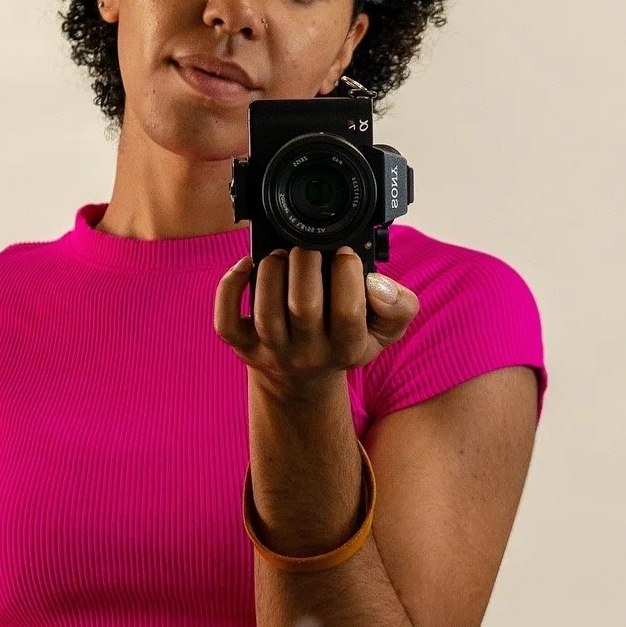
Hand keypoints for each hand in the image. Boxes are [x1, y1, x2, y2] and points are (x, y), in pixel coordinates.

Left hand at [214, 246, 418, 396]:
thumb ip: (400, 306)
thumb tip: (377, 284)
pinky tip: (246, 266)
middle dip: (305, 263)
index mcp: (348, 348)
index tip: (344, 252)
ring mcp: (273, 353)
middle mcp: (309, 355)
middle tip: (309, 249)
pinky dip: (230, 287)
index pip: (349, 312)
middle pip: (303, 306)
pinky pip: (226, 320)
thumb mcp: (385, 329)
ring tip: (281, 254)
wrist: (303, 377)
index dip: (346, 273)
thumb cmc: (345, 339)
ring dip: (271, 270)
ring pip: (265, 310)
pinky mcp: (243, 347)